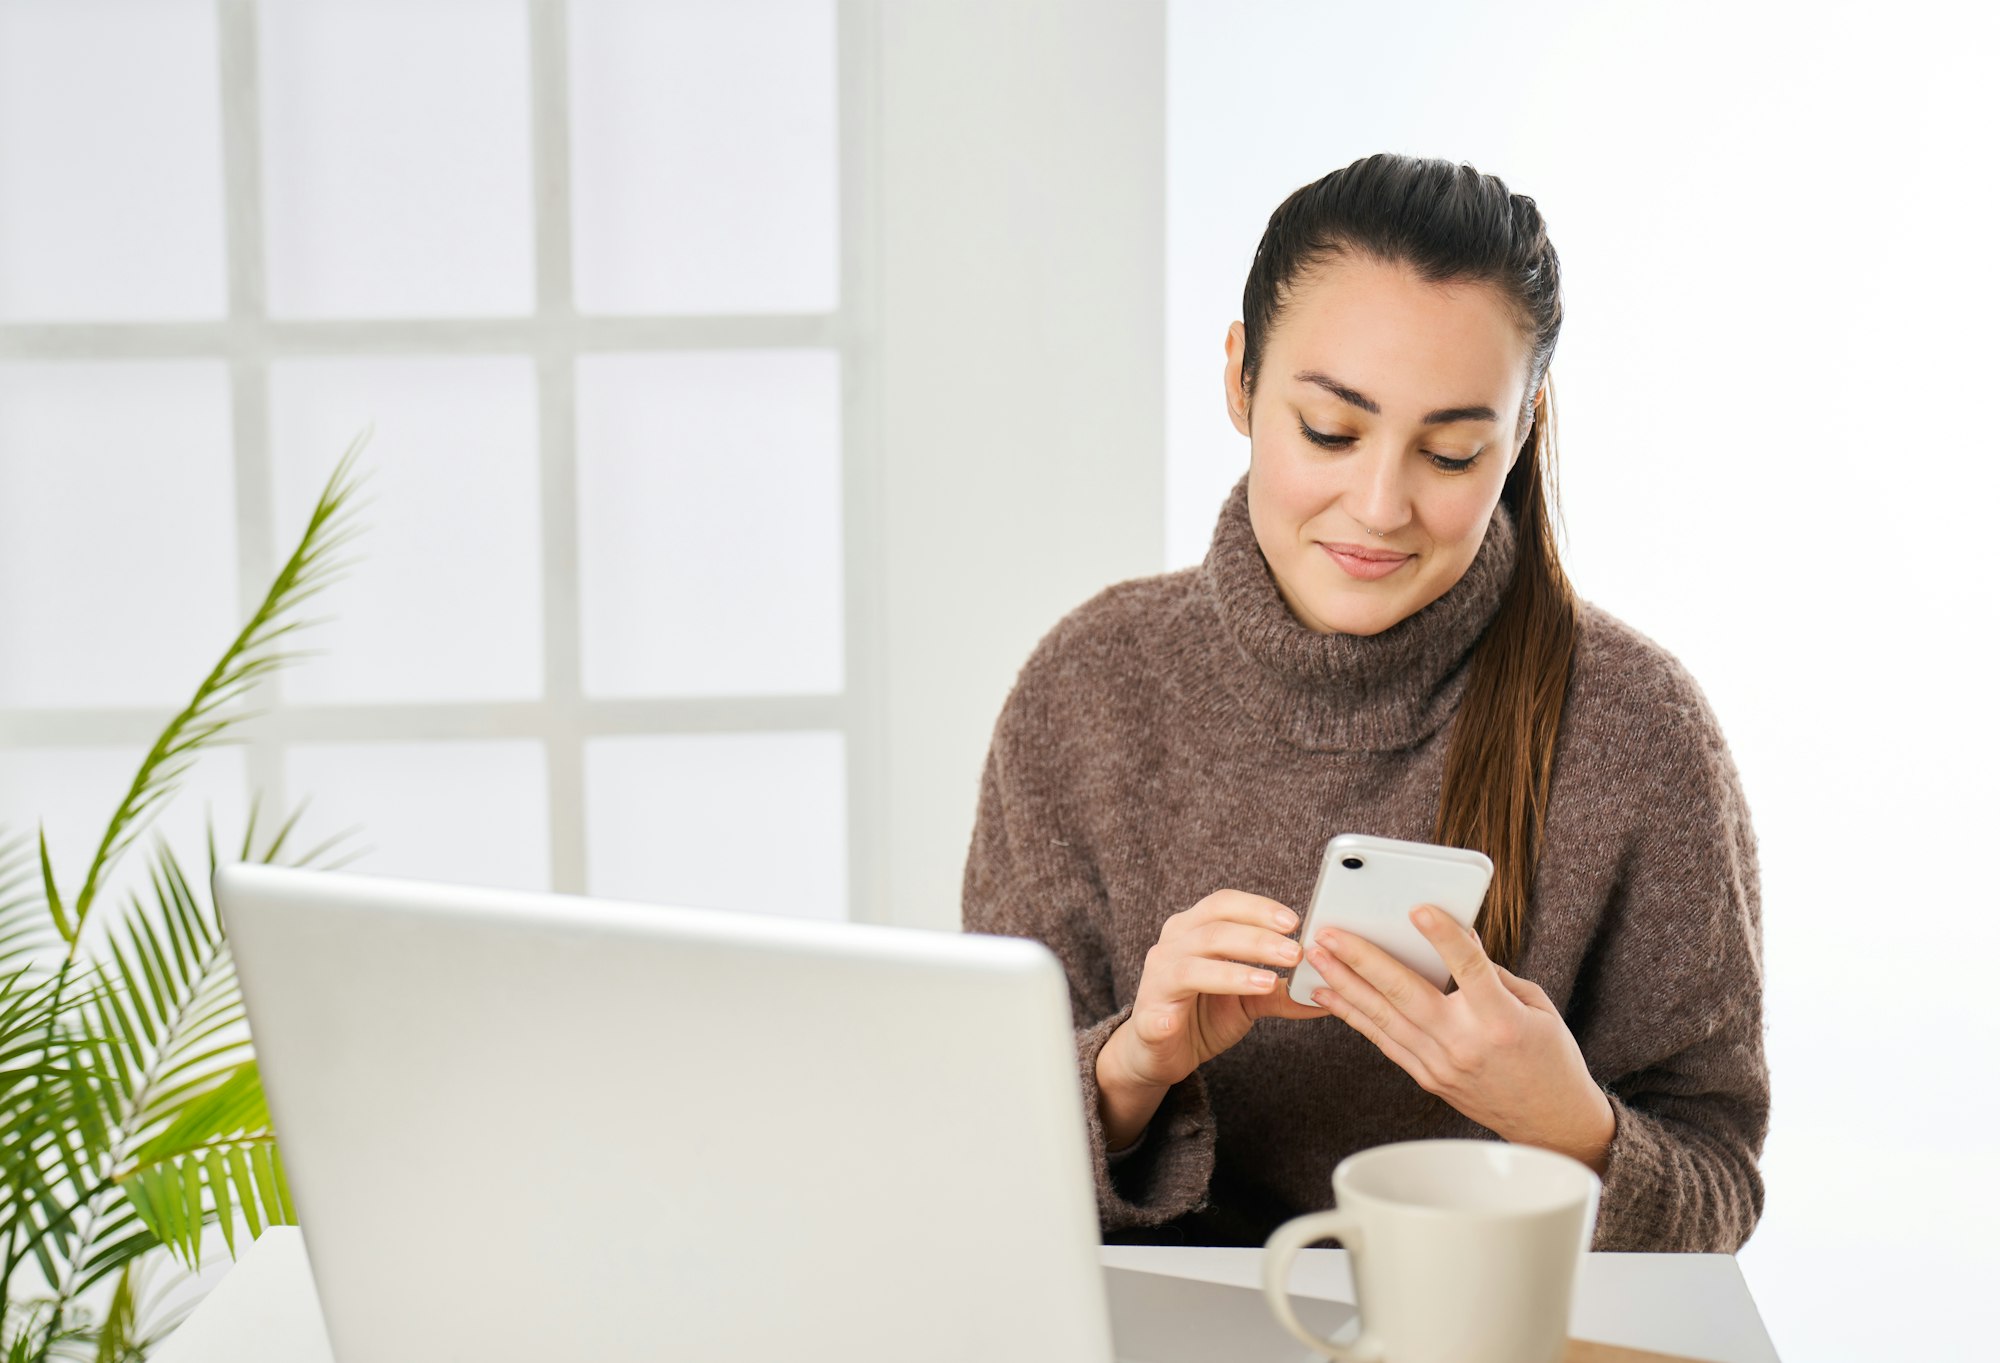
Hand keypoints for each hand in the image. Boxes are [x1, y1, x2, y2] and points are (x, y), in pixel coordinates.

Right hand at [1105, 890, 1330, 1093]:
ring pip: (1190, 966)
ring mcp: (1156, 981)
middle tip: (1295, 952)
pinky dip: (1168, 1016)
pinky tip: (1178, 1020)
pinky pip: (1156, 1014)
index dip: (1258, 908)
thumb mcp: (1248, 999)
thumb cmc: (1202, 1014)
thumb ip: (1280, 989)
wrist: (1161, 1052)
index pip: (1224, 905)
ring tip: (1267, 982)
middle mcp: (1171, 947)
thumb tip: (1327, 987)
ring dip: (1231, 973)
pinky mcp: (1147, 1018)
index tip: (1294, 921)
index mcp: (1193, 930)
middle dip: (1257, 939)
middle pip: (1213, 930)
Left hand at [1303, 905, 1613, 1172]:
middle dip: (1362, 959)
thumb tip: (1455, 936)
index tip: (1418, 909)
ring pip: (1383, 1018)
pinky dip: (1354, 1015)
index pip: (1468, 969)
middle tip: (1330, 933)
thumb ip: (1491, 971)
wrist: (1550, 1120)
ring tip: (1317, 958)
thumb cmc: (1548, 1055)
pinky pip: (1384, 1041)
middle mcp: (1466, 1043)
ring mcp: (1442, 1064)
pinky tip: (1331, 994)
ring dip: (1345, 984)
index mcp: (1501, 1019)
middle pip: (1405, 993)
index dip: (1443, 937)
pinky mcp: (1427, 1077)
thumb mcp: (1533, 1003)